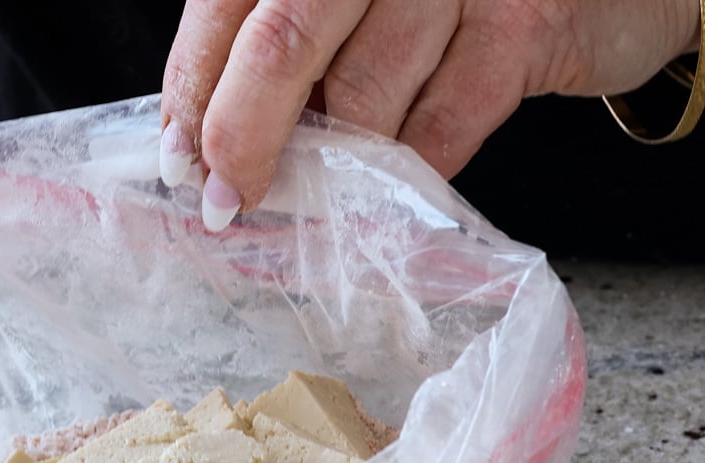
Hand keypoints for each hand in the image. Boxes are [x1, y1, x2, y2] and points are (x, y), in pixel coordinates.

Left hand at [160, 0, 704, 230]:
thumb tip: (205, 137)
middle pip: (282, 42)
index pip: (229, 4)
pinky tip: (394, 187)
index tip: (181, 158)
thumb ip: (285, 39)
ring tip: (319, 197)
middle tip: (229, 201)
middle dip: (243, 136)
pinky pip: (438, 131)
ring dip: (331, 167)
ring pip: (362, 98)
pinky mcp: (523, 25)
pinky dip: (405, 174)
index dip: (195, 87)